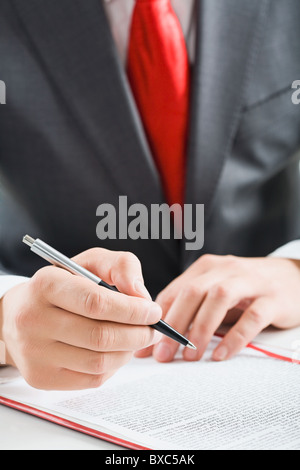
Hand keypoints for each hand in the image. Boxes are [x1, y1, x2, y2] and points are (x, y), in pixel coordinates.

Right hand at [0, 248, 161, 389]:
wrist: (20, 314)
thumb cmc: (64, 285)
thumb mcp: (91, 263)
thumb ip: (121, 266)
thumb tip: (141, 295)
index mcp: (46, 285)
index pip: (96, 303)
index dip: (132, 310)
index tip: (153, 311)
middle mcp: (34, 319)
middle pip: (100, 336)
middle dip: (137, 334)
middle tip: (152, 329)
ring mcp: (35, 352)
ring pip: (98, 362)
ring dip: (128, 351)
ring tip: (135, 338)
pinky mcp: (41, 377)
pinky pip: (90, 379)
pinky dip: (113, 366)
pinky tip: (115, 352)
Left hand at [136, 255, 299, 362]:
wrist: (293, 277)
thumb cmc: (247, 288)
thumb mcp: (216, 291)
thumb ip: (191, 308)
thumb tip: (157, 336)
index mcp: (206, 267)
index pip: (175, 290)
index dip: (157, 317)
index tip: (144, 342)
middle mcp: (225, 269)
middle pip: (192, 293)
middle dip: (174, 325)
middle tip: (163, 354)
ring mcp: (249, 281)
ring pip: (218, 299)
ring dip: (200, 329)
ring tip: (190, 356)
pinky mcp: (272, 298)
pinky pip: (251, 317)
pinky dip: (235, 337)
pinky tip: (221, 354)